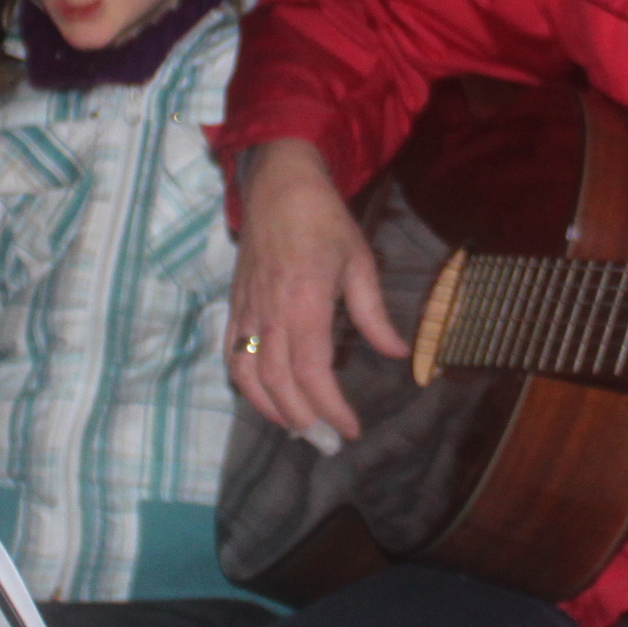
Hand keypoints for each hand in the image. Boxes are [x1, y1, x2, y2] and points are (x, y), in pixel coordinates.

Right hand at [224, 141, 405, 442]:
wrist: (277, 186)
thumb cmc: (324, 220)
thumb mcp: (359, 262)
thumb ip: (374, 314)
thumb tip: (396, 353)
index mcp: (304, 303)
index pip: (312, 372)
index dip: (330, 408)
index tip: (350, 428)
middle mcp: (270, 314)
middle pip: (279, 384)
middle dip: (304, 419)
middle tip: (328, 439)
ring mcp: (247, 311)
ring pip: (249, 376)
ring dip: (271, 409)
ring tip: (298, 427)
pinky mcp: (235, 307)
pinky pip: (231, 356)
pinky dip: (245, 384)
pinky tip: (265, 399)